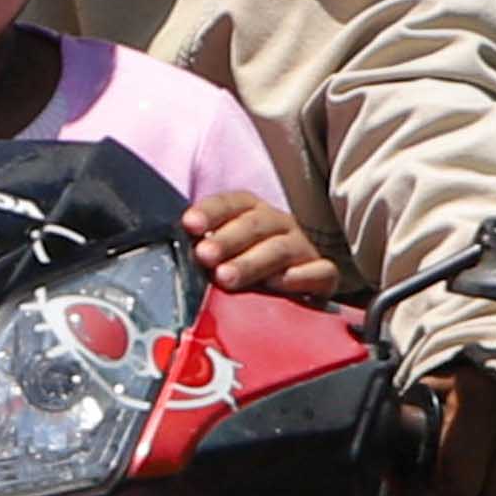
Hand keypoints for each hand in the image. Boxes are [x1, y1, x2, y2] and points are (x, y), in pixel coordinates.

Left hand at [187, 191, 337, 295]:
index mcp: (251, 212)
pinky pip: (320, 271)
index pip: (231, 203)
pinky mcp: (323, 275)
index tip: (190, 225)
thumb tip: (172, 258)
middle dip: (226, 240)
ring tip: (227, 277)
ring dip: (252, 261)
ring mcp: (302, 248)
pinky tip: (280, 283)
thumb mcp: (222, 258)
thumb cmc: (246, 271)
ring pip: (280, 248)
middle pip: (254, 224)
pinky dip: (302, 276)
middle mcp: (278, 224)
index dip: (210, 211)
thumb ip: (202, 252)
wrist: (295, 292)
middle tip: (204, 257)